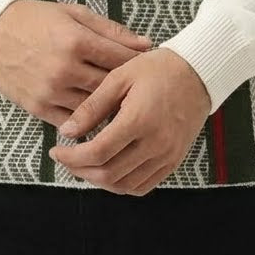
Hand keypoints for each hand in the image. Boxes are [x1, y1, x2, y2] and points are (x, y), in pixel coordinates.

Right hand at [0, 0, 152, 128]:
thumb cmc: (36, 19)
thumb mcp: (74, 14)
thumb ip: (111, 30)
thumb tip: (145, 44)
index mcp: (76, 41)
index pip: (121, 59)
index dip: (138, 65)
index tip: (148, 67)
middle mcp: (65, 68)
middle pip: (111, 87)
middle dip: (128, 89)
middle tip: (142, 91)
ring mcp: (51, 91)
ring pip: (94, 109)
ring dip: (110, 109)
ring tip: (126, 106)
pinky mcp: (38, 107)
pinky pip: (72, 122)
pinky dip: (87, 121)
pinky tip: (97, 117)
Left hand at [48, 46, 212, 196]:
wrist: (198, 72)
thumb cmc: (157, 68)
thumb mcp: (120, 76)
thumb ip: (92, 106)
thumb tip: (67, 131)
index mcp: (139, 120)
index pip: (97, 152)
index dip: (71, 157)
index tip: (56, 150)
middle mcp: (155, 144)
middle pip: (108, 173)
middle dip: (80, 170)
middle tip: (65, 158)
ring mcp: (166, 156)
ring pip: (124, 185)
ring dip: (98, 180)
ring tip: (83, 164)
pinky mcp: (174, 161)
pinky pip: (143, 186)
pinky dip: (121, 185)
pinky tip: (109, 170)